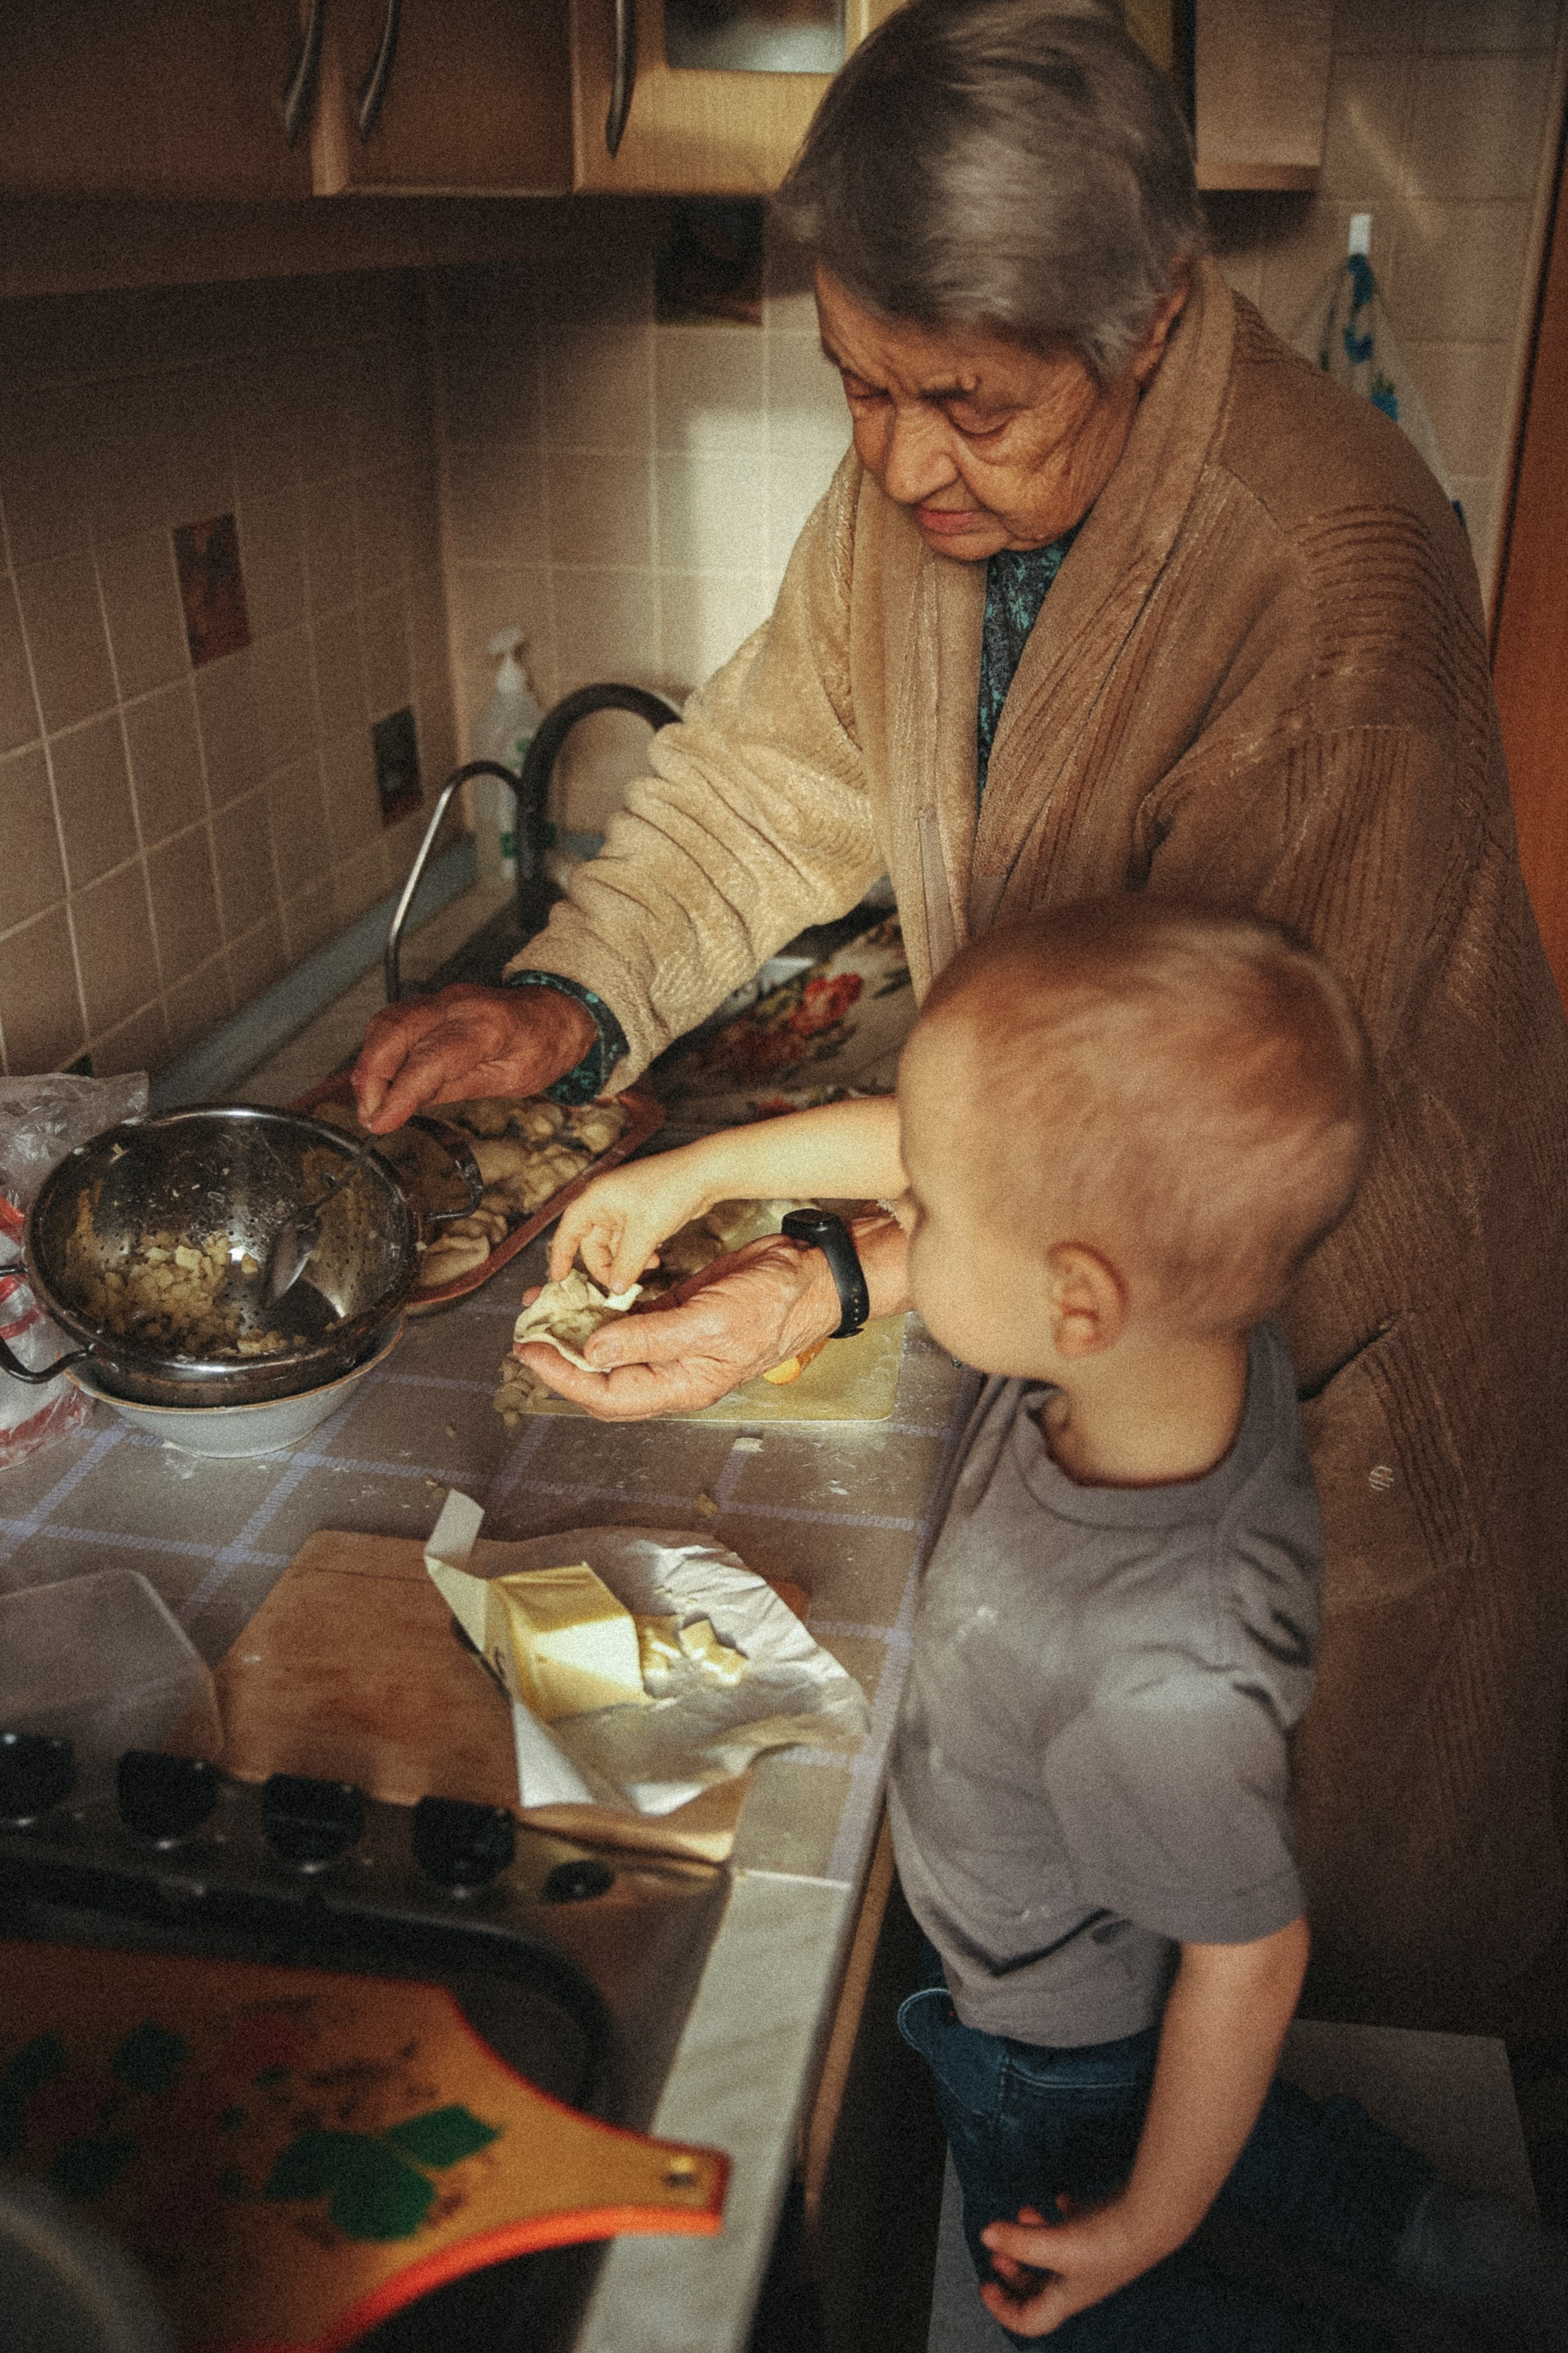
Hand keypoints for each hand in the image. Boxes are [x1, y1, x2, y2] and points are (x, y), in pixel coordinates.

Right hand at [352, 983, 596, 1133]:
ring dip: (368, 1064)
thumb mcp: (510, 1080)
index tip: (380, 1121)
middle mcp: (459, 1005)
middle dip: (370, 1076)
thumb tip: (405, 1106)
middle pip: (395, 1030)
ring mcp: (442, 999)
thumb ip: (454, 1088)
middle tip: (368, 1115)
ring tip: (370, 1104)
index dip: (398, 1093)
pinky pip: (392, 1019)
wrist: (555, 1012)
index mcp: (487, 1027)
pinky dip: (376, 1049)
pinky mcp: (431, 1002)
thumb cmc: (542, 1046)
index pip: (430, 1059)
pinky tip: (377, 1079)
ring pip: (387, 1022)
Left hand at [514, 1234, 842, 1420]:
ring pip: (612, 1346)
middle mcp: (672, 1370)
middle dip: (561, 1356)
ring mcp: (673, 1343)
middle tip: (528, 1330)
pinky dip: (600, 1309)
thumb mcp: (708, 1321)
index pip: (606, 1396)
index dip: (564, 1377)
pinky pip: (629, 1319)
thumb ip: (649, 1338)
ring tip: (541, 1308)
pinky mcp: (677, 1314)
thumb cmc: (773, 1305)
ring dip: (576, 1329)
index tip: (532, 1352)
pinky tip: (577, 1294)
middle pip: (602, 1378)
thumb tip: (594, 1351)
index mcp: (681, 1385)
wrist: (808, 1275)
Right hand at [549, 1159, 708, 1290]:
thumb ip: (626, 1265)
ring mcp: (626, 1205)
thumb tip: (616, 1289)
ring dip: (627, 1260)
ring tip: (649, 1267)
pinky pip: (632, 1238)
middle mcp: (607, 1200)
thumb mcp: (644, 1235)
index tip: (558, 1278)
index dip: (560, 1255)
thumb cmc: (670, 1192)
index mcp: (597, 1198)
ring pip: (615, 1243)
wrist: (705, 1174)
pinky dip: (640, 1251)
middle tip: (620, 1285)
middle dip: (606, 1265)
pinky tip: (656, 1257)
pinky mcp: (643, 1210)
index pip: (568, 1230)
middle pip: (593, 1242)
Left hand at [980, 2197, 1165, 2336]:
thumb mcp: (1054, 2247)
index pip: (1030, 2320)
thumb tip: (987, 2235)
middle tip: (998, 2253)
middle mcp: (1078, 2281)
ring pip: (1055, 2255)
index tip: (986, 2286)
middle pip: (1039, 2289)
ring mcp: (1092, 2256)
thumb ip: (1018, 2241)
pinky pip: (1076, 2226)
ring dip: (1034, 2237)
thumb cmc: (1109, 2242)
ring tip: (1024, 2213)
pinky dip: (1063, 2214)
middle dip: (1015, 2271)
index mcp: (1065, 2297)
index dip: (1003, 2310)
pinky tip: (1059, 2198)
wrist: (1150, 2219)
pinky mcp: (1103, 2232)